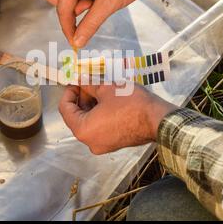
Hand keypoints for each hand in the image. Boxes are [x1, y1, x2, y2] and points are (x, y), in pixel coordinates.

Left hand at [58, 84, 176, 154]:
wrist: (157, 119)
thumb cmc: (130, 104)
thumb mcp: (106, 88)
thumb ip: (88, 84)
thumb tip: (80, 79)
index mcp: (83, 130)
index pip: (65, 109)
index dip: (69, 92)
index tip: (76, 81)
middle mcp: (89, 141)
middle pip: (76, 116)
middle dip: (81, 97)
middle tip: (88, 81)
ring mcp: (102, 145)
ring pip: (89, 121)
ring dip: (91, 104)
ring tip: (100, 87)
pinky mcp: (113, 143)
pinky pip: (100, 127)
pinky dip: (100, 113)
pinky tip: (108, 99)